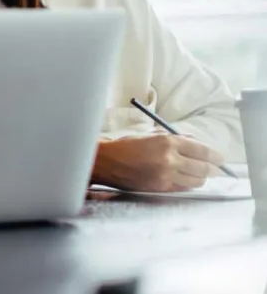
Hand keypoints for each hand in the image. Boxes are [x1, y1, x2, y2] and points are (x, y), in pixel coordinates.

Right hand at [91, 133, 225, 191]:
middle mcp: (169, 159)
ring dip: (201, 178)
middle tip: (216, 169)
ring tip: (201, 175)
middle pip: (203, 167)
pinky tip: (186, 181)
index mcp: (166, 141)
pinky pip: (182, 188)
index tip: (220, 158)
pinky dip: (187, 185)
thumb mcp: (149, 135)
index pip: (201, 150)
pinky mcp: (159, 188)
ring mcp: (164, 175)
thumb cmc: (125, 146)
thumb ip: (173, 138)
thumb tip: (193, 141)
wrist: (105, 162)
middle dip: (212, 169)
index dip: (214, 155)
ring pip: (195, 180)